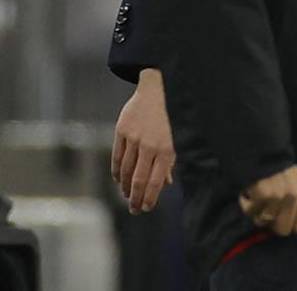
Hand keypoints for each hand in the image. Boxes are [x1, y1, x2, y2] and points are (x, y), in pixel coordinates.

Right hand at [111, 68, 175, 213]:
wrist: (161, 86)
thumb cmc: (175, 114)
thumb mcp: (180, 137)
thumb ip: (172, 161)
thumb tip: (166, 184)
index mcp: (167, 149)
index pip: (155, 182)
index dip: (149, 198)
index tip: (147, 208)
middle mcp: (150, 145)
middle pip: (138, 180)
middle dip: (136, 198)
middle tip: (135, 209)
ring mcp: (134, 138)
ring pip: (126, 170)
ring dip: (125, 186)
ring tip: (127, 196)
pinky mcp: (122, 130)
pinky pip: (117, 156)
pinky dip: (117, 171)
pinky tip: (119, 179)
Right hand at [239, 165, 296, 235]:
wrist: (262, 147)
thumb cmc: (276, 168)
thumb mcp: (294, 182)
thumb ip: (295, 202)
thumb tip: (289, 228)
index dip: (286, 225)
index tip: (277, 219)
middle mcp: (295, 196)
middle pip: (283, 230)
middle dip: (271, 224)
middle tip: (264, 210)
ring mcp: (279, 196)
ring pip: (264, 222)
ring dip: (256, 212)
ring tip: (255, 197)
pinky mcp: (263, 194)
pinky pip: (251, 212)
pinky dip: (245, 204)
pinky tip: (247, 193)